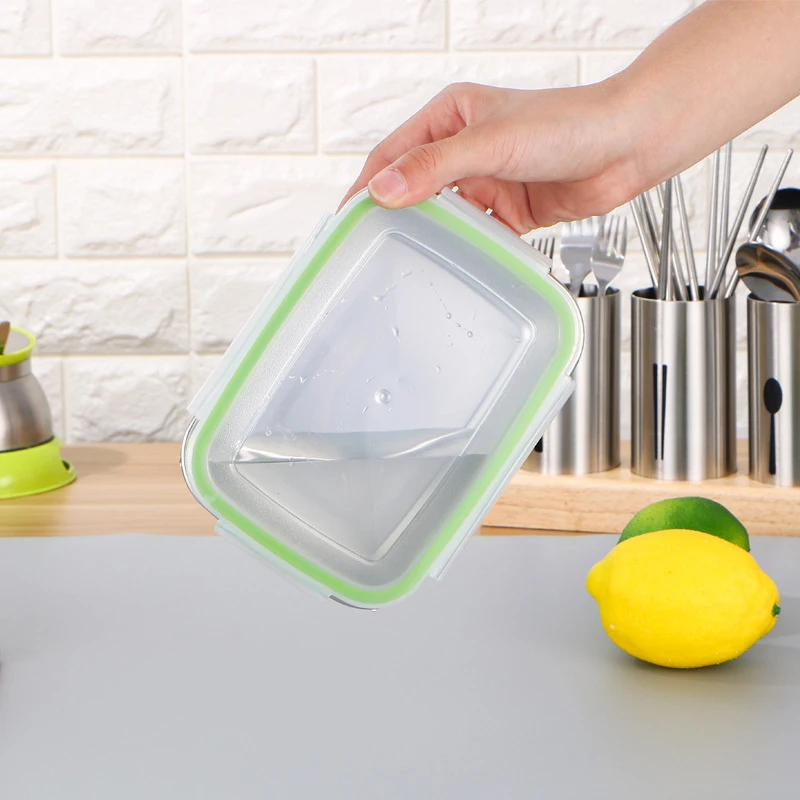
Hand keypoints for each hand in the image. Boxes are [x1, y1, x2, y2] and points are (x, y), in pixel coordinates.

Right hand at [341, 80, 640, 231]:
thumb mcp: (491, 142)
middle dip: (393, 215)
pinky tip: (456, 262)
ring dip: (431, 235)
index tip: (345, 220)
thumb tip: (384, 190)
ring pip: (444, 214)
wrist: (628, 145)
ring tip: (407, 261)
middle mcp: (465, 148)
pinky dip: (467, 247)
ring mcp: (487, 180)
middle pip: (414, 187)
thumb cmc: (570, 123)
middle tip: (368, 248)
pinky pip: (476, 233)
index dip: (367, 187)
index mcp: (451, 116)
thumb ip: (435, 167)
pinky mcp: (509, 209)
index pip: (393, 155)